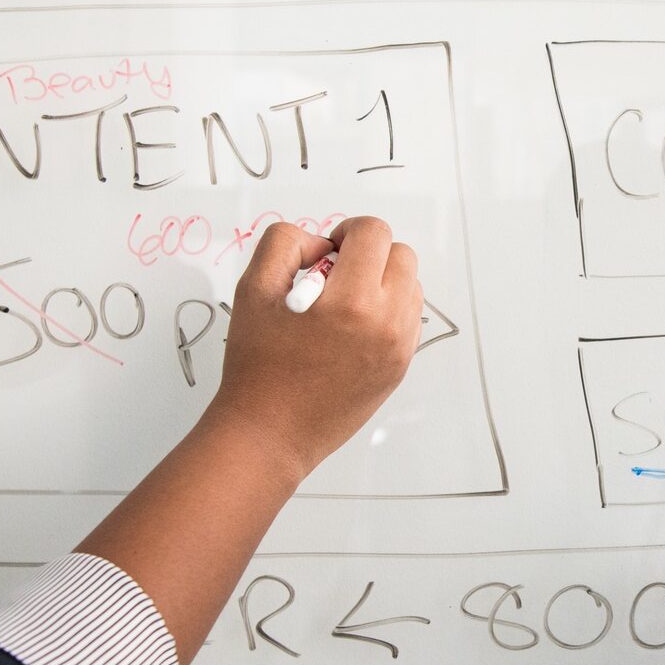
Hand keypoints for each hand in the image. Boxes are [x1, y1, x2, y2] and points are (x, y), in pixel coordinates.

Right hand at [205, 216, 423, 483]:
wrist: (270, 432)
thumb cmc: (257, 366)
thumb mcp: (253, 289)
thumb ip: (285, 244)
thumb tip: (321, 244)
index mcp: (352, 301)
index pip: (374, 233)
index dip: (347, 232)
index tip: (327, 253)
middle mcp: (386, 324)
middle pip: (402, 255)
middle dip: (369, 254)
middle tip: (335, 276)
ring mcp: (398, 349)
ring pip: (411, 286)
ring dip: (382, 281)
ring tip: (343, 304)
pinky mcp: (400, 368)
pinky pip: (408, 319)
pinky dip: (387, 311)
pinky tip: (352, 328)